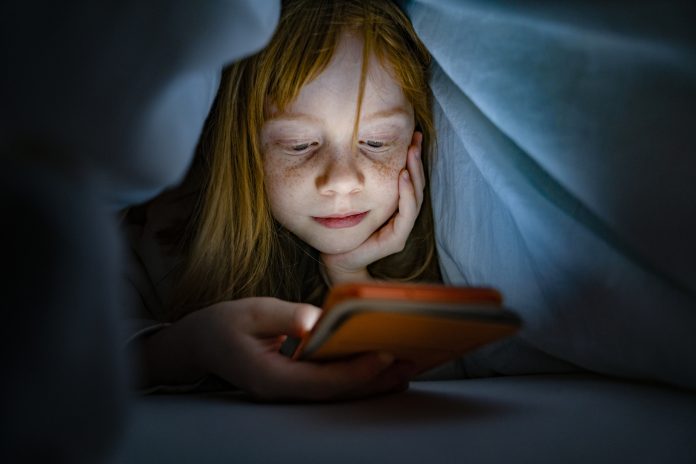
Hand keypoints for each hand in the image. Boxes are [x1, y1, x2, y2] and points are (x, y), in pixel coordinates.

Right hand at [187, 297, 415, 400]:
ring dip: (371, 381)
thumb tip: (315, 319)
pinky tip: (377, 363)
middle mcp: (284, 392)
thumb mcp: (251, 313)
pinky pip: (331, 383)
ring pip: (337, 392)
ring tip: (406, 368)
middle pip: (337, 394)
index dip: (356, 371)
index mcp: (271, 379)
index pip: (322, 382)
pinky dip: (356, 374)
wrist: (202, 343)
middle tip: (410, 366)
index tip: (385, 354)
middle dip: (375, 382)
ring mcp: (290, 391)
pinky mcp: (296, 382)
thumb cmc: (225, 325)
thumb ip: (283, 317)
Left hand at [321, 131, 424, 283]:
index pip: (410, 180)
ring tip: (412, 153)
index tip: (413, 136)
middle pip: (417, 185)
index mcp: (395, 208)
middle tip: (416, 138)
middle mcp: (401, 218)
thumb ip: (363, 181)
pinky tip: (403, 177)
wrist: (336, 259)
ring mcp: (400, 230)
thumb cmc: (343, 229)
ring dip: (415, 173)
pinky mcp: (395, 240)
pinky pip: (406, 215)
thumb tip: (359, 149)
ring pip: (416, 198)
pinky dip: (406, 194)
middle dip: (417, 161)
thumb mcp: (354, 199)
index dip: (413, 159)